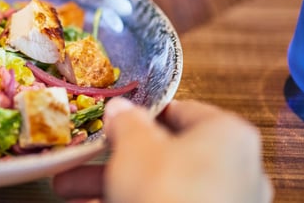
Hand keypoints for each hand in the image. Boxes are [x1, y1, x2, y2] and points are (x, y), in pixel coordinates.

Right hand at [52, 98, 271, 202]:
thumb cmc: (163, 191)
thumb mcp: (132, 146)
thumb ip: (126, 122)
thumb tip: (122, 109)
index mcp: (228, 135)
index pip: (181, 111)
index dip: (139, 114)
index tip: (109, 121)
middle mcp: (236, 170)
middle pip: (164, 154)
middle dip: (114, 158)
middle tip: (77, 160)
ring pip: (159, 186)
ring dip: (111, 185)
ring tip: (67, 191)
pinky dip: (129, 202)